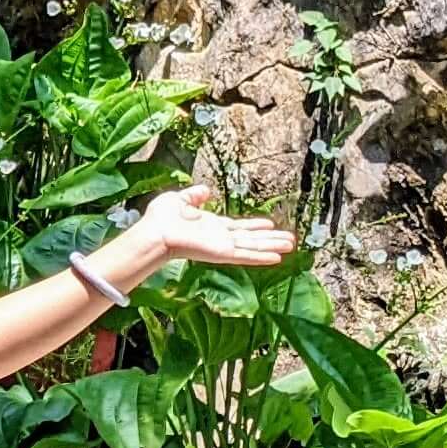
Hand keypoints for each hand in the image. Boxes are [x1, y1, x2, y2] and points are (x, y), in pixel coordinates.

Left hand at [127, 183, 297, 272]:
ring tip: (291, 246)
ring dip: (272, 246)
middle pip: (251, 239)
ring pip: (253, 247)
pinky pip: (246, 255)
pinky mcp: (223, 254)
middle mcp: (220, 238)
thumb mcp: (179, 200)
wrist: (155, 232)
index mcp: (211, 227)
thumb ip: (194, 196)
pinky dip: (262, 256)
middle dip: (271, 238)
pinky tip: (277, 257)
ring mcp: (223, 247)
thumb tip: (205, 190)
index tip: (270, 225)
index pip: (239, 228)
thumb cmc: (160, 219)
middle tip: (290, 239)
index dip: (255, 226)